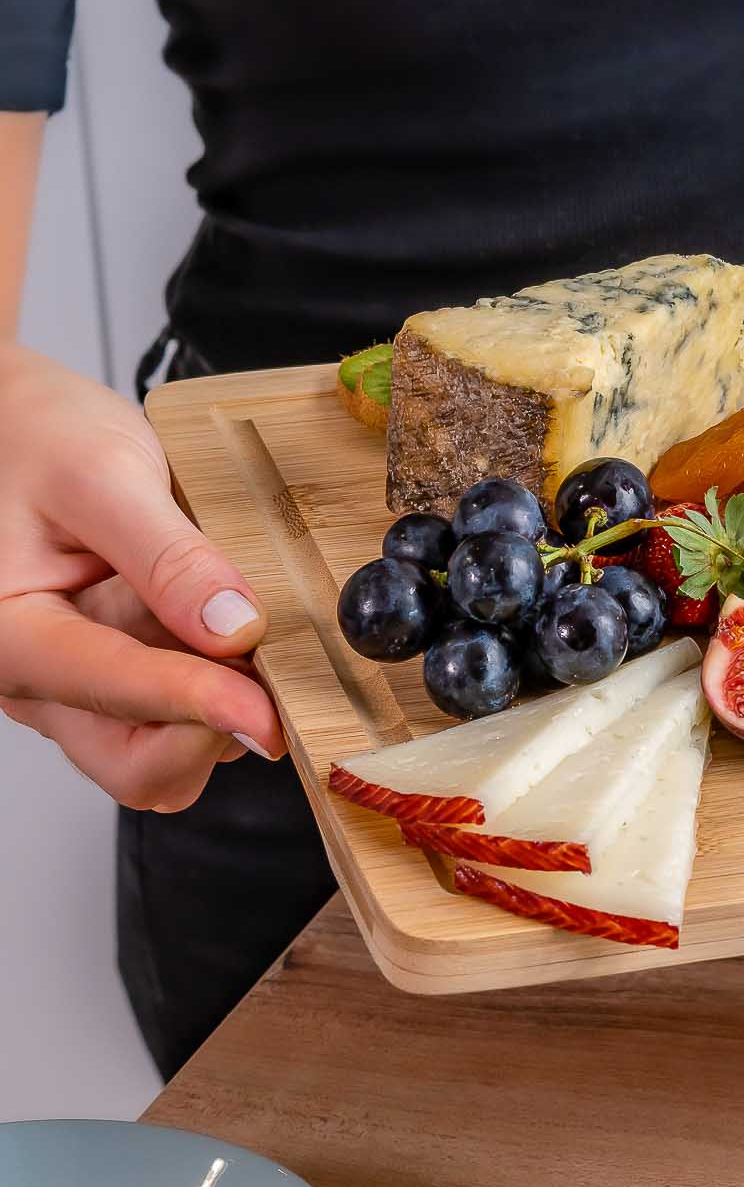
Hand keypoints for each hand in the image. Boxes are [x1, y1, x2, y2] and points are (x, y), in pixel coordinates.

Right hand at [0, 344, 285, 809]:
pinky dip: (222, 686)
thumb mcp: (102, 473)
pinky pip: (179, 711)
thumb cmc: (30, 435)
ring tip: (255, 631)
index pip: (115, 693)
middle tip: (275, 675)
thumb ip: (167, 554)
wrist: (7, 421)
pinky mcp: (119, 669)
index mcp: (8, 635)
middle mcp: (39, 679)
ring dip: (224, 708)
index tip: (269, 713)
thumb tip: (235, 627)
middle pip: (135, 764)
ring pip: (166, 749)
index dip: (201, 705)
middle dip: (212, 734)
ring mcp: (80, 683)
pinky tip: (239, 628)